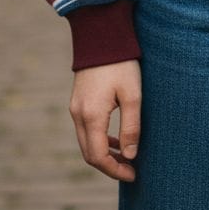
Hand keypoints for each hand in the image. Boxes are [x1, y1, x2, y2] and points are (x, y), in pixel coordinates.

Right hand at [69, 59, 141, 181]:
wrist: (101, 35)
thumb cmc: (121, 63)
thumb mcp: (132, 94)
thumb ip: (131, 127)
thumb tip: (129, 156)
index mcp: (92, 116)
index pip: (98, 157)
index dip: (115, 171)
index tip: (133, 174)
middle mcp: (78, 115)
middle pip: (89, 154)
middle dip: (109, 166)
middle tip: (130, 170)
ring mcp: (75, 108)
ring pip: (86, 143)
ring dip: (104, 154)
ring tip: (126, 157)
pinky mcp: (77, 102)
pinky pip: (86, 130)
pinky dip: (99, 140)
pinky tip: (116, 139)